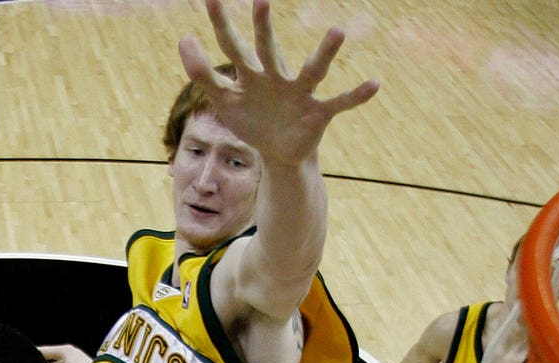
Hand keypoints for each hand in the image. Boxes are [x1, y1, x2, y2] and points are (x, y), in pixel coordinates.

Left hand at [177, 0, 378, 166]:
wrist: (278, 152)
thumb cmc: (252, 118)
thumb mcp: (223, 98)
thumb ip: (202, 71)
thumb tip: (184, 38)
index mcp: (251, 73)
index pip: (231, 46)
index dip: (220, 25)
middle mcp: (275, 77)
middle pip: (266, 50)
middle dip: (262, 28)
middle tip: (260, 0)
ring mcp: (298, 93)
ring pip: (312, 70)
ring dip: (325, 53)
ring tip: (338, 31)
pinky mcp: (317, 113)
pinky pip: (340, 102)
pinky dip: (356, 95)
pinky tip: (374, 84)